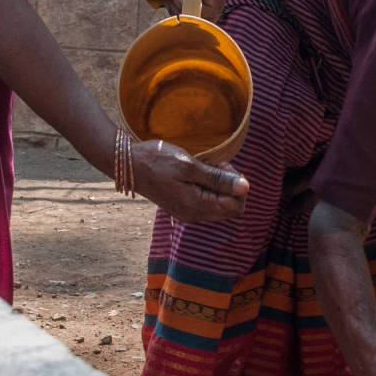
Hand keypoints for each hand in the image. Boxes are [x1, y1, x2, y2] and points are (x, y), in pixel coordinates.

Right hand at [131, 138, 248, 222]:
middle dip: (231, 186)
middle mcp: (194, 215)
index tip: (223, 166)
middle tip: (216, 164)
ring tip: (206, 166)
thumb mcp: (190, 166)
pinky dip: (209, 187)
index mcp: (197, 206)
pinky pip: (207, 202)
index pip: (237, 206)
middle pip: (230, 207)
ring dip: (219, 185)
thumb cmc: (158, 160)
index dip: (238, 186)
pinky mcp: (183, 207)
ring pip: (219, 204)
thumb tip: (246, 187)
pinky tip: (198, 172)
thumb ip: (218, 179)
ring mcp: (188, 212)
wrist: (129, 164)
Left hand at [148, 0, 226, 20]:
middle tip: (172, 3)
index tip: (174, 0)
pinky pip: (205, 9)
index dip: (193, 10)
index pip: (212, 4)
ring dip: (190, 13)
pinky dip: (191, 10)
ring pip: (209, 14)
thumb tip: (168, 2)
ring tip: (173, 0)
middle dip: (190, 15)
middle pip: (212, 13)